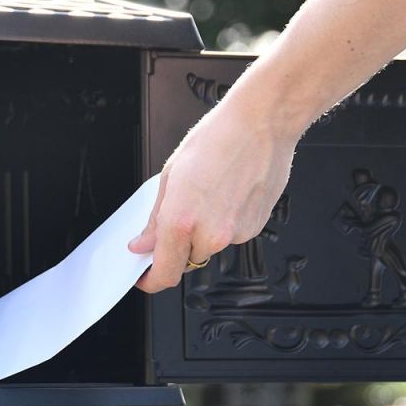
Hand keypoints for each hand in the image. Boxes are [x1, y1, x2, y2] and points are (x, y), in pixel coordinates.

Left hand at [128, 94, 296, 292]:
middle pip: (186, 260)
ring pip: (209, 246)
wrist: (261, 124)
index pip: (165, 272)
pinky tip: (228, 193)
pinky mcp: (255, 228)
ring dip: (203, 232)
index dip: (152, 280)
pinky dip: (225, 222)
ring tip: (209, 193)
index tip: (146, 277)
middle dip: (178, 246)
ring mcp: (236, 234)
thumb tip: (143, 243)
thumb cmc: (217, 139)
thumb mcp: (171, 176)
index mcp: (181, 221)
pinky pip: (231, 235)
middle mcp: (210, 234)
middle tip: (179, 215)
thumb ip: (155, 218)